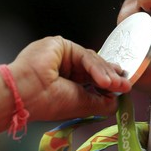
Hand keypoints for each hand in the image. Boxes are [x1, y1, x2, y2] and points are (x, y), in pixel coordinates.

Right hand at [0, 36, 130, 141]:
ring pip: (92, 60)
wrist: (25, 95)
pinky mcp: (60, 45)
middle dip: (112, 77)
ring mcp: (62, 55)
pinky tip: (105, 80)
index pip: (93, 79)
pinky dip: (96, 68)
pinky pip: (84, 55)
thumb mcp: (82, 105)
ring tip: (116, 85)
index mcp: (66, 82)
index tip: (124, 88)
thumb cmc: (46, 103)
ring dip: (107, 74)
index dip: (109, 82)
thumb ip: (102, 102)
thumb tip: (117, 100)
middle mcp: (65, 68)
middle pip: (95, 68)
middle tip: (125, 85)